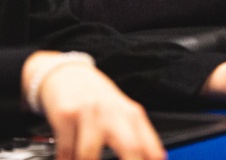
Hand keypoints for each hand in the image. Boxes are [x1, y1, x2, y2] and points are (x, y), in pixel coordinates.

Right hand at [31, 54, 163, 159]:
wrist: (68, 74)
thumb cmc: (97, 97)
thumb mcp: (121, 111)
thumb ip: (138, 134)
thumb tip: (158, 158)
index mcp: (131, 113)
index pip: (147, 144)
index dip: (152, 159)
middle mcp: (112, 111)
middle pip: (129, 147)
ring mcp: (89, 112)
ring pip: (89, 154)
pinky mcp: (67, 114)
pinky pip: (67, 150)